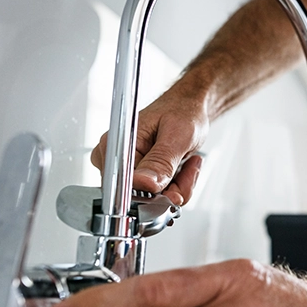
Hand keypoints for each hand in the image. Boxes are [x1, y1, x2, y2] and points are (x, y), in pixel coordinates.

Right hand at [91, 90, 208, 205]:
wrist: (190, 107)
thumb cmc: (182, 110)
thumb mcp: (176, 135)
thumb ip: (161, 162)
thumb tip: (144, 184)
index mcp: (116, 144)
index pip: (124, 187)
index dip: (152, 194)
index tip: (175, 190)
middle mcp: (118, 159)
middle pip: (141, 197)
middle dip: (172, 189)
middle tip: (189, 167)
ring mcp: (129, 170)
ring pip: (155, 199)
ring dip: (179, 186)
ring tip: (189, 163)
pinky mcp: (142, 176)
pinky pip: (161, 196)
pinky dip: (178, 185)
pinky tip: (185, 167)